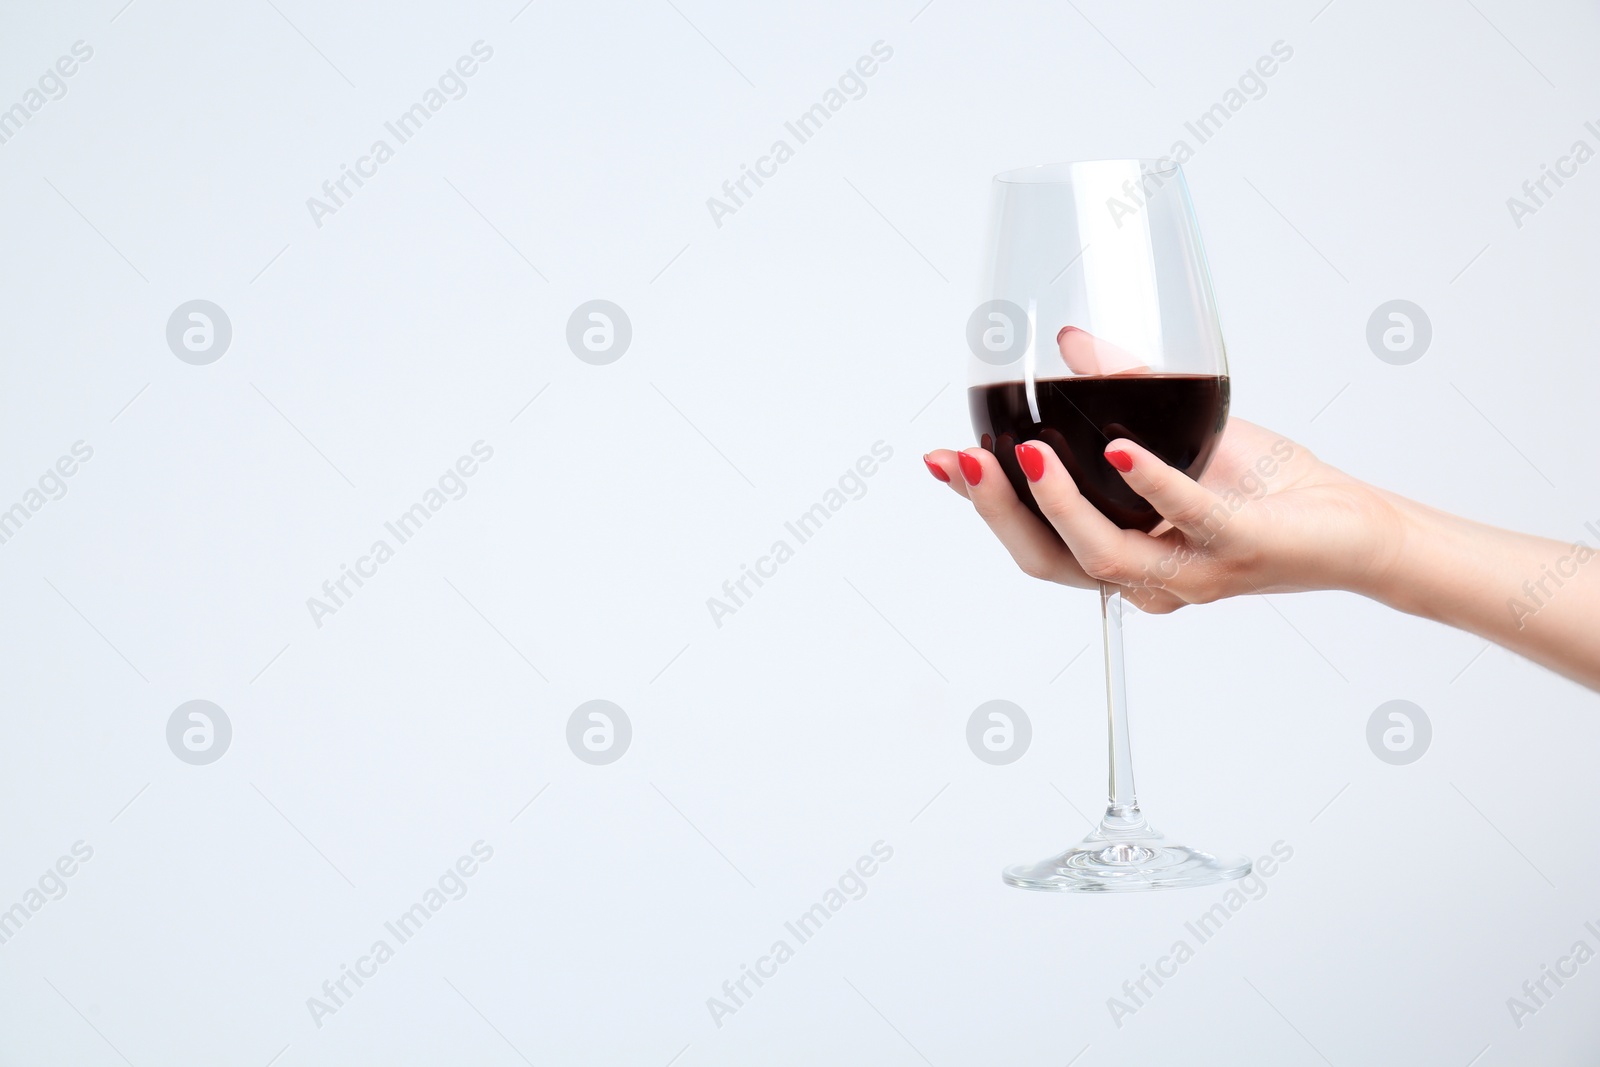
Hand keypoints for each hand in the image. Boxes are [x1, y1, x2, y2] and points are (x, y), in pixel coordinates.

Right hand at [924, 418, 1405, 612]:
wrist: (1354, 525)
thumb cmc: (1270, 490)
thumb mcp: (1182, 432)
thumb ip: (1122, 393)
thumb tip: (1069, 343)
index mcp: (1123, 551)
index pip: (1035, 539)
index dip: (981, 505)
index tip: (939, 461)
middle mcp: (1146, 576)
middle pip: (1047, 559)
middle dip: (996, 510)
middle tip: (962, 460)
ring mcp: (1190, 570)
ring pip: (1100, 555)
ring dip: (1056, 504)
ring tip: (1028, 454)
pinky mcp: (1240, 549)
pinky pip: (1187, 518)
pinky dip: (1151, 482)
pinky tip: (1121, 451)